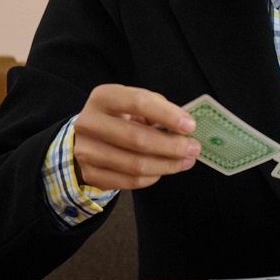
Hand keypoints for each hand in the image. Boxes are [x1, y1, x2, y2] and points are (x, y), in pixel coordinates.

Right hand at [73, 84, 200, 189]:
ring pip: (135, 165)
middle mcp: (88, 123)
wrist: (88, 136)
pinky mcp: (90, 174)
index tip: (190, 126)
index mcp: (103, 97)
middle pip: (137, 139)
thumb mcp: (135, 103)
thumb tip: (185, 127)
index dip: (167, 115)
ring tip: (186, 161)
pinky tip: (163, 169)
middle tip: (194, 148)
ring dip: (168, 165)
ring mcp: (85, 151)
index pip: (138, 102)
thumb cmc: (121, 116)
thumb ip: (158, 109)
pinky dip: (152, 177)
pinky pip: (129, 181)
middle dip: (172, 146)